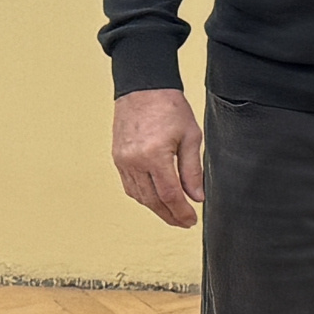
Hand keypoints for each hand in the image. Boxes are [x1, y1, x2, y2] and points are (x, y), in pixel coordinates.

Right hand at [112, 87, 203, 227]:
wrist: (143, 90)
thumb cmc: (171, 109)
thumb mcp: (191, 136)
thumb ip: (193, 170)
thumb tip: (196, 197)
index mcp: (155, 155)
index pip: (169, 194)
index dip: (181, 211)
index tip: (191, 221)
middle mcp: (134, 161)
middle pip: (152, 200)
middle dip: (169, 215)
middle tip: (184, 223)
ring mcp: (123, 161)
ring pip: (139, 196)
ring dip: (156, 208)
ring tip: (172, 214)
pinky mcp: (117, 158)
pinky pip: (129, 186)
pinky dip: (143, 196)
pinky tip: (155, 199)